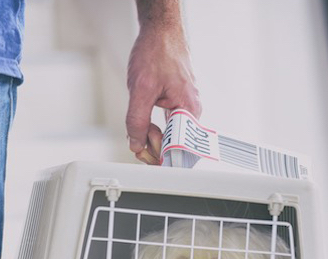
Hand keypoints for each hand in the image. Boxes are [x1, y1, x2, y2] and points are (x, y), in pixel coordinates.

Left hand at [126, 2, 200, 164]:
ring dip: (150, 138)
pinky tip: (144, 124)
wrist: (159, 33)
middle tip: (137, 141)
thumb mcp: (141, 90)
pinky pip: (166, 126)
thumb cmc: (156, 53)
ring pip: (168, 137)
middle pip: (174, 146)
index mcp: (188, 109)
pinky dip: (152, 129)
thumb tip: (136, 145)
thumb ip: (137, 121)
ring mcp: (184, 108)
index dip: (161, 157)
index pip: (180, 148)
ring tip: (140, 131)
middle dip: (153, 148)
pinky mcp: (176, 105)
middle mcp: (190, 111)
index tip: (145, 157)